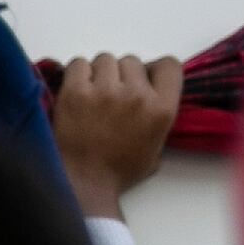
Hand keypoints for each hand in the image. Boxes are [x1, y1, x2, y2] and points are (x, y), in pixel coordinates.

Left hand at [52, 53, 184, 219]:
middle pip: (132, 61)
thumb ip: (159, 116)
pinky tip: (76, 91)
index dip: (153, 70)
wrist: (81, 185)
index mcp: (162, 109)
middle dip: (122, 75)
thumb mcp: (155, 148)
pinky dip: (77, 74)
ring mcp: (105, 91)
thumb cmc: (118, 172)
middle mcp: (137, 95)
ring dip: (98, 74)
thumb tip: (151, 93)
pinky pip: (78, 64)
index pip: (169, 65)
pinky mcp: (75, 92)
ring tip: (92, 95)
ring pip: (105, 60)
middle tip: (110, 96)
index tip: (142, 82)